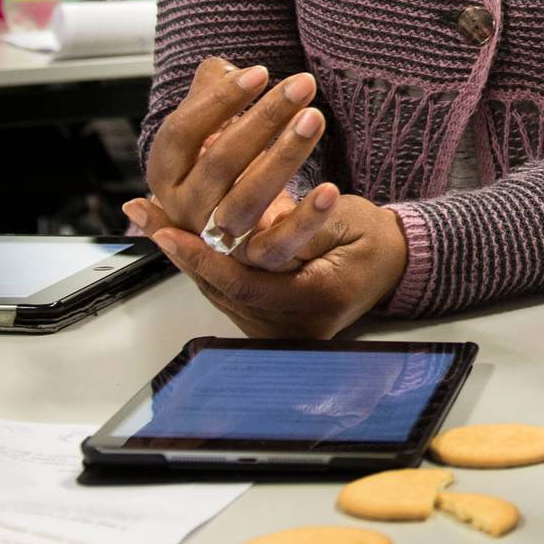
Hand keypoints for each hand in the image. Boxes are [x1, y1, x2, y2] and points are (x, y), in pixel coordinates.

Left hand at [125, 188, 408, 338]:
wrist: (396, 266)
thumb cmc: (374, 242)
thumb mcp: (344, 221)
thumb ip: (296, 223)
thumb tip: (245, 216)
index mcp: (313, 304)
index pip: (243, 282)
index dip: (202, 256)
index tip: (170, 231)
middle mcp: (291, 326)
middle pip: (220, 288)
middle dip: (180, 249)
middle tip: (147, 214)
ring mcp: (278, 329)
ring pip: (218, 290)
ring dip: (184, 254)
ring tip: (151, 219)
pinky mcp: (269, 321)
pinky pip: (227, 291)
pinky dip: (203, 262)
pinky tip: (178, 237)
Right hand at [143, 56, 326, 242]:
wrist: (241, 231)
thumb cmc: (227, 169)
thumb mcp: (212, 133)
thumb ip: (211, 98)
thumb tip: (220, 68)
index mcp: (167, 173)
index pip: (181, 133)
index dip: (218, 102)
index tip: (260, 72)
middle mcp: (185, 208)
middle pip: (218, 162)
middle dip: (263, 119)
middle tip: (303, 84)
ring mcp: (216, 238)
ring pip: (245, 201)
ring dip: (282, 158)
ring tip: (314, 118)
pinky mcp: (253, 260)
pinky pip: (278, 244)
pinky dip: (305, 219)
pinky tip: (330, 189)